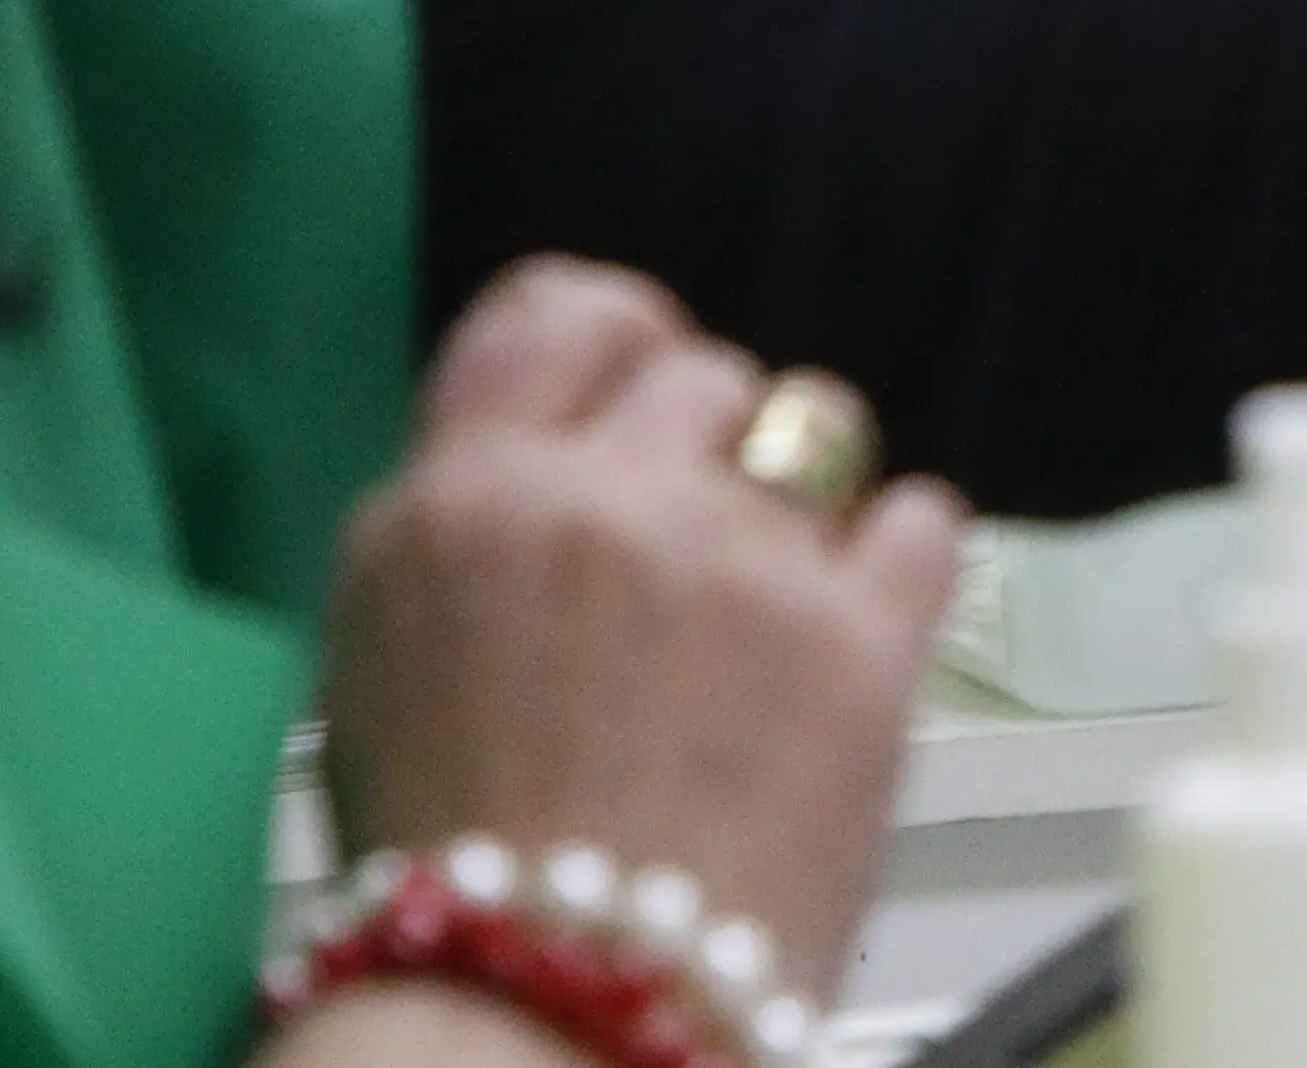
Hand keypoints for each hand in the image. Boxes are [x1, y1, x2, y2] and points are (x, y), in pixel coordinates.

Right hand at [318, 261, 967, 1002]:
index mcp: (462, 504)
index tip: (646, 369)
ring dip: (802, 501)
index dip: (619, 335)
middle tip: (696, 558)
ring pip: (818, 428)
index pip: (560, 310)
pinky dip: (897, 570)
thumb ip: (477, 527)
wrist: (547, 1020)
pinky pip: (922, 521)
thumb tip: (567, 447)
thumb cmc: (462, 880)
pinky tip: (851, 637)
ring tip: (767, 612)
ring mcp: (744, 565)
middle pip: (704, 373)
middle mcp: (606, 504)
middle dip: (708, 451)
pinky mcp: (864, 642)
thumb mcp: (385, 667)